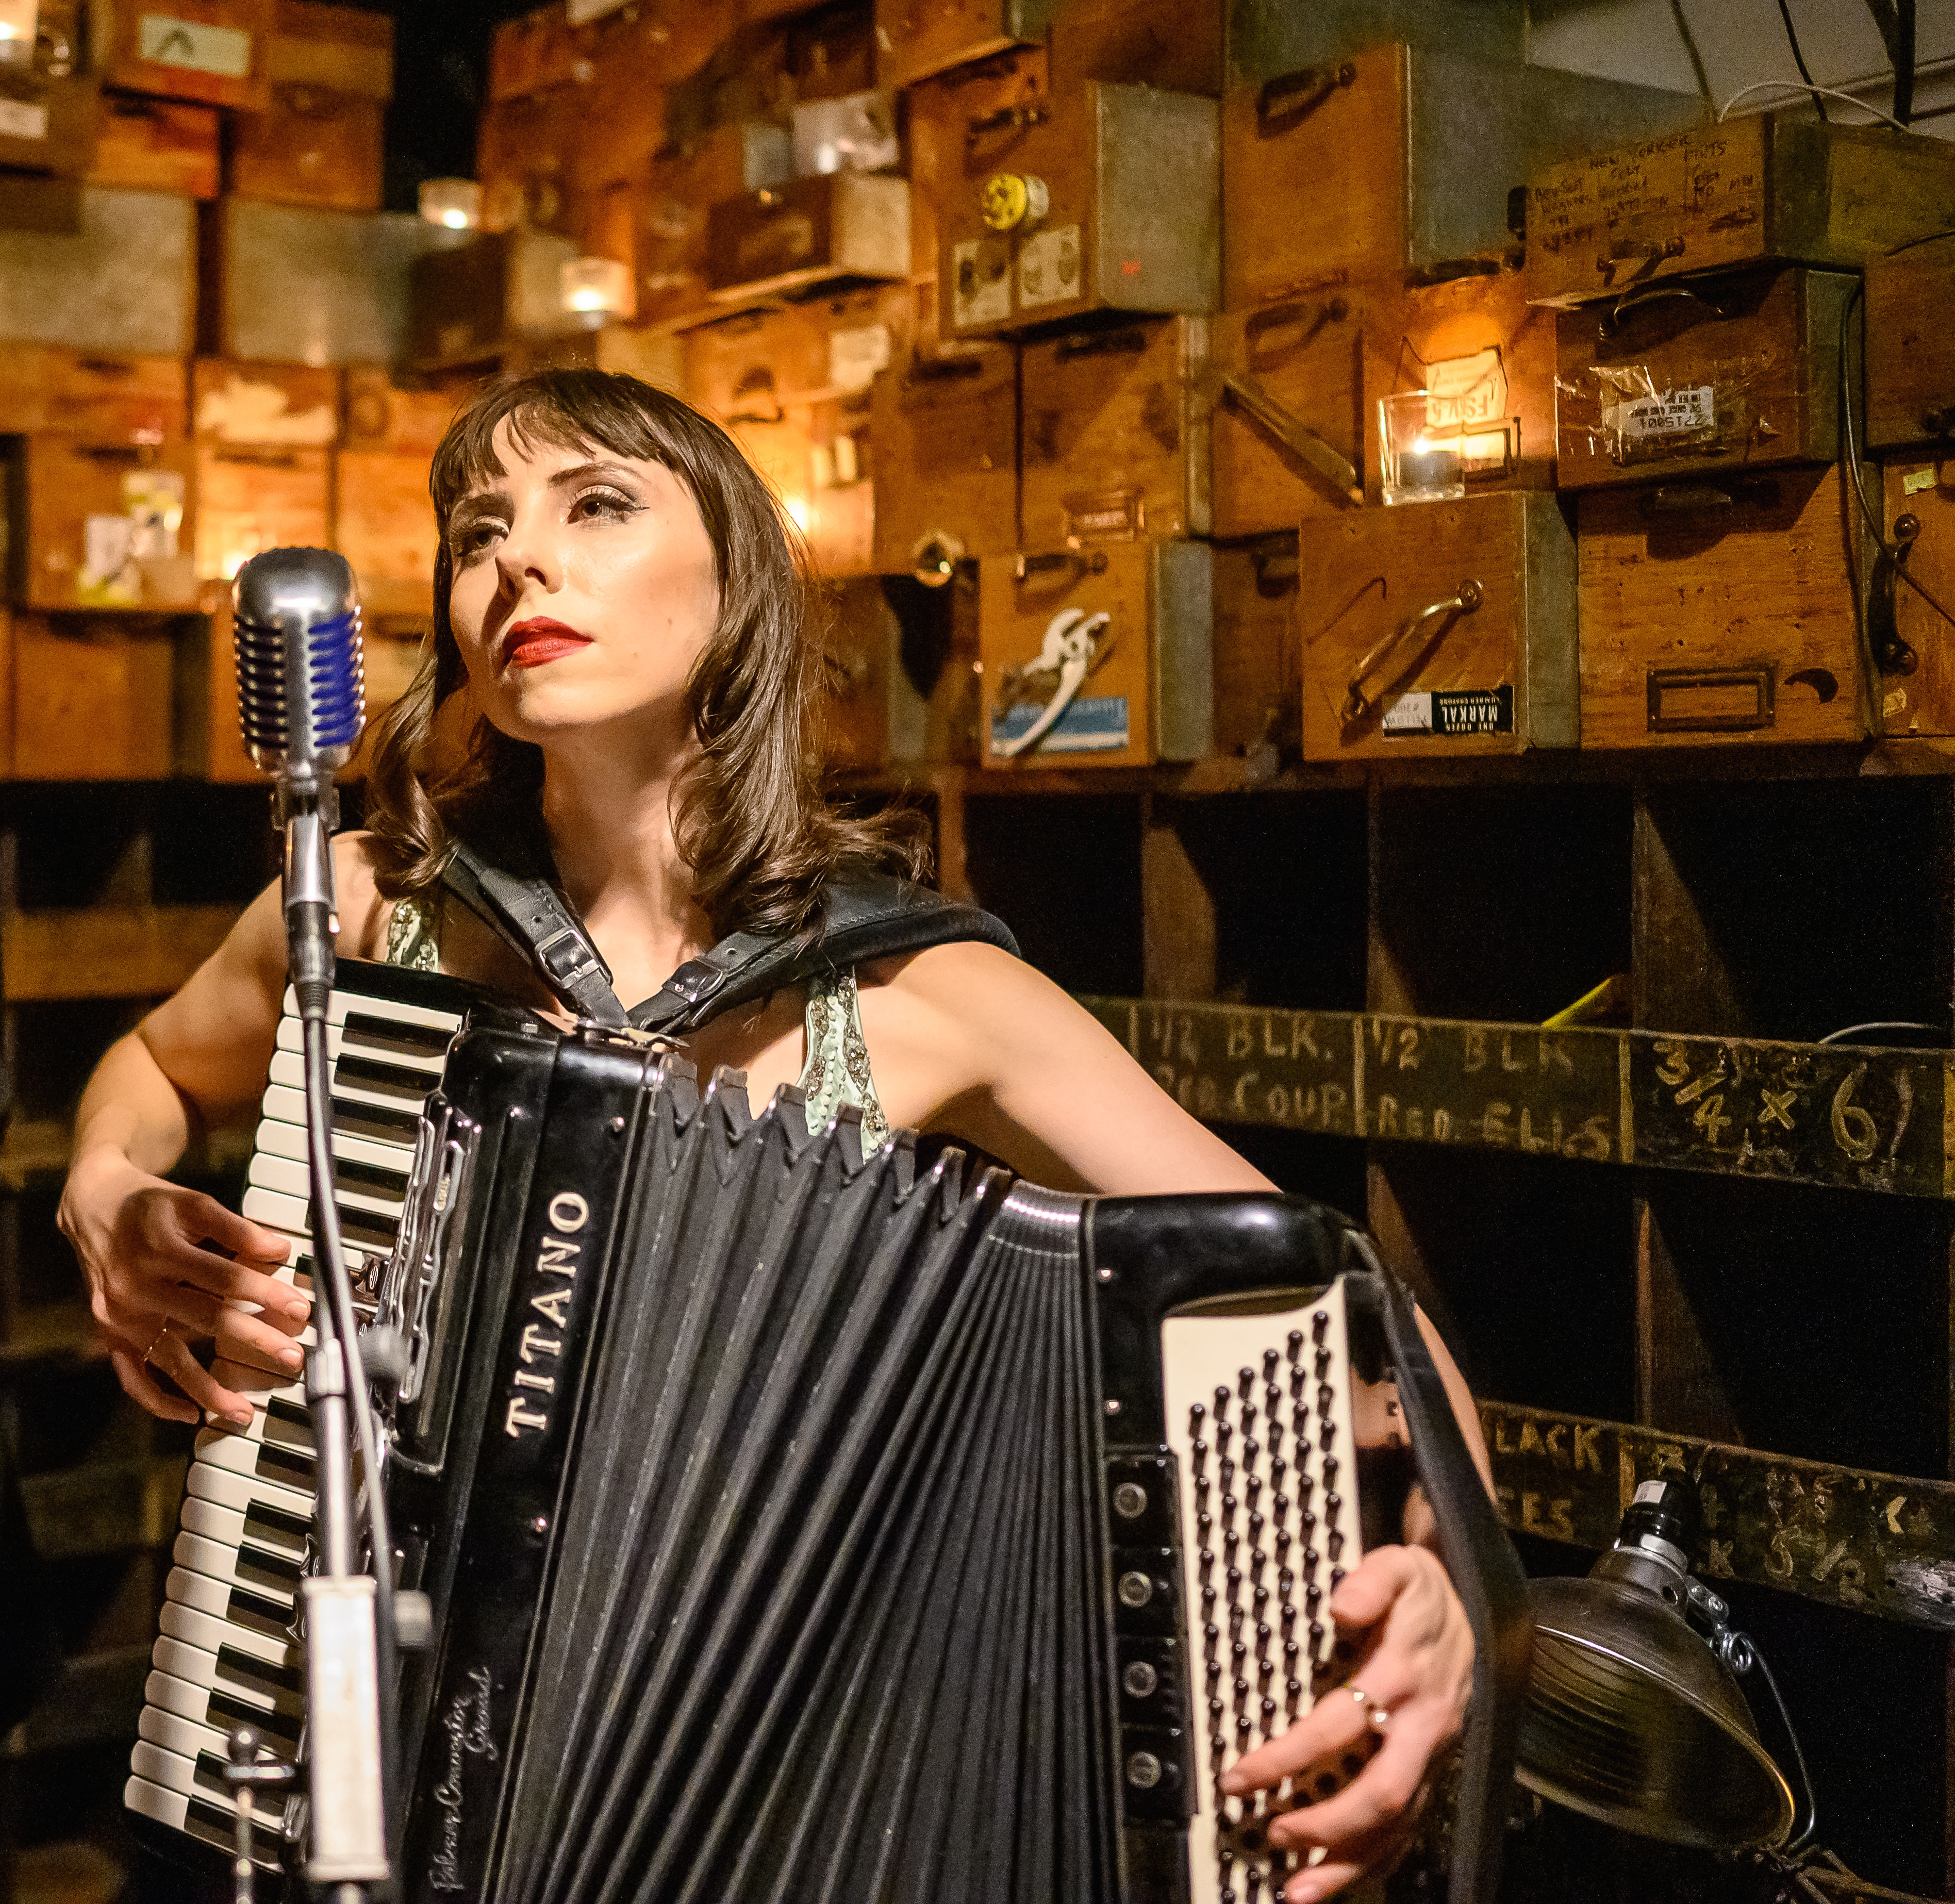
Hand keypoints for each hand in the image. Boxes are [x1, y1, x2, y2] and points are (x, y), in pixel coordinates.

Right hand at [59, 1146, 308, 1425]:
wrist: (91, 1208)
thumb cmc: (151, 1206)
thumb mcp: (193, 1203)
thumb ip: (236, 1228)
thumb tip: (279, 1251)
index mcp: (161, 1249)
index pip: (225, 1277)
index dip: (266, 1294)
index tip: (300, 1308)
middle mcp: (137, 1286)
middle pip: (205, 1319)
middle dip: (254, 1340)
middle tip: (292, 1357)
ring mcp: (121, 1316)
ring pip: (169, 1359)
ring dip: (208, 1389)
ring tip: (244, 1411)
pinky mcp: (109, 1334)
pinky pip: (132, 1376)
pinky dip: (158, 1399)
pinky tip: (189, 1414)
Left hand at [1221, 1544, 1472, 1900]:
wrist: (1469, 1606)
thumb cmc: (1421, 1591)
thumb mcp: (1399, 1566)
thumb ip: (1370, 1581)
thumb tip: (1340, 1604)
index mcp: (1404, 1675)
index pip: (1340, 1725)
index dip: (1290, 1754)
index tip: (1241, 1774)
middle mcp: (1423, 1724)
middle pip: (1380, 1793)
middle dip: (1325, 1827)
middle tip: (1270, 1835)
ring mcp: (1432, 1753)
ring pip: (1398, 1825)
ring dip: (1348, 1863)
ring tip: (1296, 1892)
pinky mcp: (1433, 1769)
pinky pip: (1410, 1828)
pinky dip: (1375, 1861)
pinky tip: (1337, 1881)